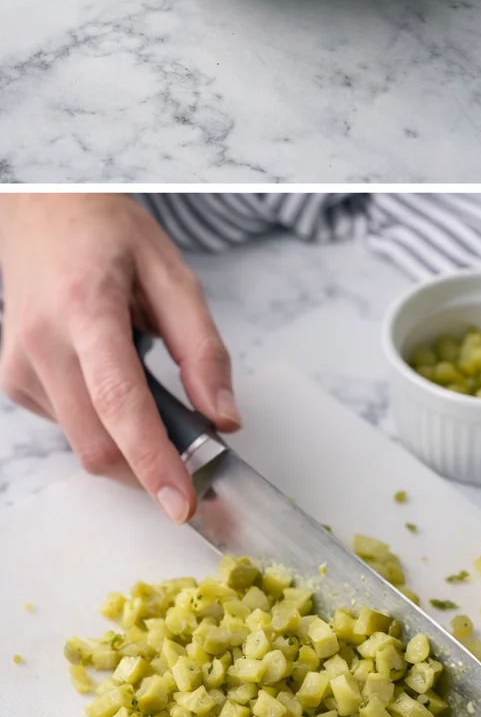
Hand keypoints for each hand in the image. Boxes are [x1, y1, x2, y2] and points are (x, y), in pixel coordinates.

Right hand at [0, 193, 239, 522]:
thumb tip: (224, 417)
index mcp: (87, 309)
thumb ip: (202, 349)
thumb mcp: (175, 276)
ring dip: (128, 444)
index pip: (121, 402)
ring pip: (83, 445)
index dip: (154, 461)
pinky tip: (110, 378)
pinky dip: (103, 423)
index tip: (182, 502)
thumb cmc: (110, 237)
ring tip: (150, 392)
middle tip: (195, 455)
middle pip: (98, 443)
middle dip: (150, 467)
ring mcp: (20, 367)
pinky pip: (68, 427)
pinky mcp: (14, 383)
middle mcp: (43, 343)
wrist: (43, 213)